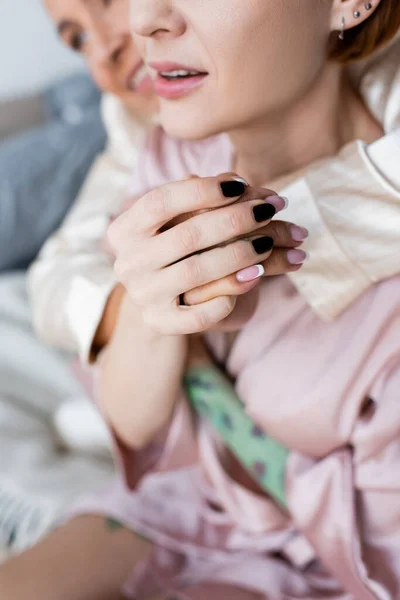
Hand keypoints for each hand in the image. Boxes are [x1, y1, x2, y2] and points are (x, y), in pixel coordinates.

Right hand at [108, 174, 302, 334]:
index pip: (161, 201)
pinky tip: (252, 279)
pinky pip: (198, 315)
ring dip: (239, 255)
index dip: (202, 190)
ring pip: (196, 271)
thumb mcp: (180, 221)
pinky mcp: (161, 323)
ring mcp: (143, 295)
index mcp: (126, 230)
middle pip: (186, 236)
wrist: (163, 300)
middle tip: (271, 208)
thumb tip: (240, 185)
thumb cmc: (178, 249)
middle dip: (235, 219)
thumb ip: (203, 198)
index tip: (242, 184)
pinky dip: (227, 296)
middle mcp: (128, 263)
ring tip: (271, 243)